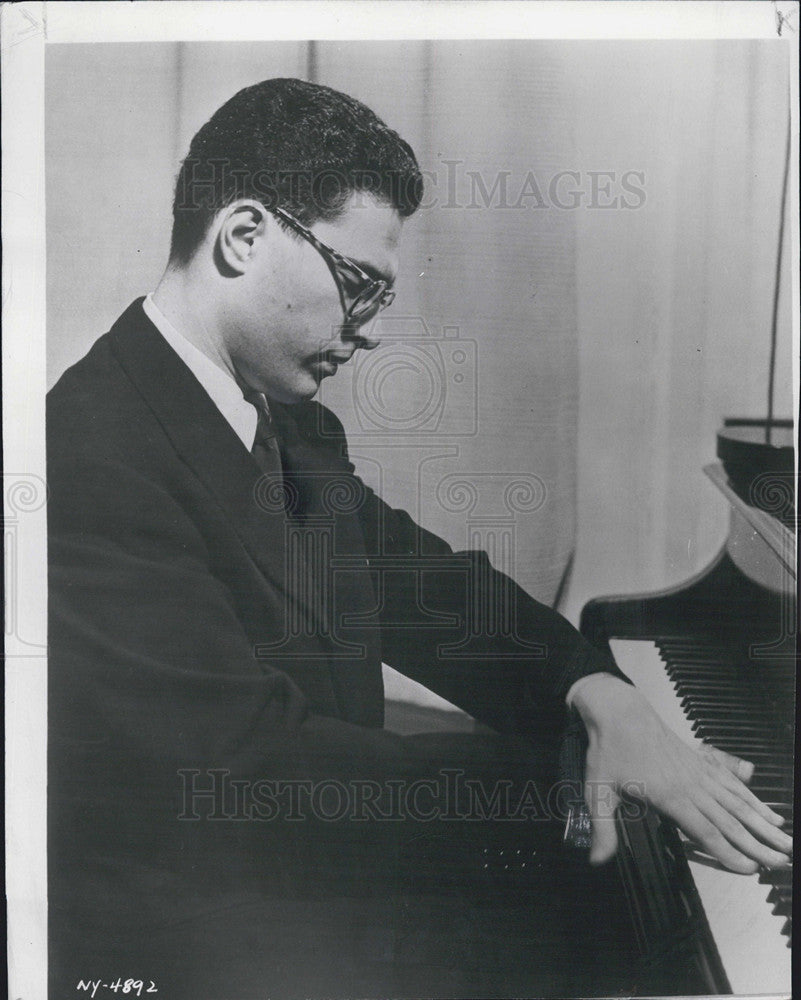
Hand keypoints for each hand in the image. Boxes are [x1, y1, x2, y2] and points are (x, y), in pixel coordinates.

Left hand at [571, 674, 792, 872]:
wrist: (619, 710)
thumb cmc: (608, 750)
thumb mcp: (597, 791)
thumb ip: (603, 829)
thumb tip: (596, 861)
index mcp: (670, 795)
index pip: (706, 831)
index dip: (728, 853)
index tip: (750, 870)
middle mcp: (691, 785)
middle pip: (730, 820)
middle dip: (757, 843)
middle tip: (783, 861)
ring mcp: (699, 772)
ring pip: (738, 801)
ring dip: (762, 822)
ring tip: (785, 840)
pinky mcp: (701, 761)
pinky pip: (732, 783)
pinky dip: (752, 798)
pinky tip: (767, 811)